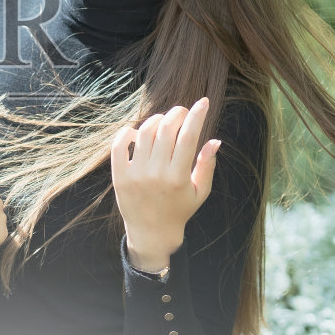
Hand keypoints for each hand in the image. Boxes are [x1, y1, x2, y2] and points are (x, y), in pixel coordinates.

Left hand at [109, 98, 220, 273]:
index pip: (188, 137)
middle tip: (183, 112)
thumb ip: (207, 165)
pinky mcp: (119, 176)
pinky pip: (119, 145)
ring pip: (144, 132)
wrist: (151, 232)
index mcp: (178, 178)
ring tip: (163, 123)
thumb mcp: (200, 192)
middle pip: (166, 130)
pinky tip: (138, 133)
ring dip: (156, 120)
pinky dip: (128, 132)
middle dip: (177, 114)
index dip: (197, 115)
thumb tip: (215, 140)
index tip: (204, 102)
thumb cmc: (179, 210)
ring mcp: (135, 174)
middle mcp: (156, 174)